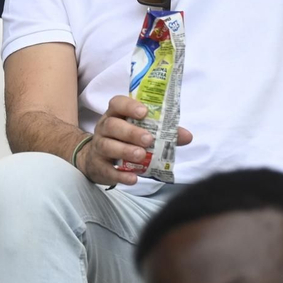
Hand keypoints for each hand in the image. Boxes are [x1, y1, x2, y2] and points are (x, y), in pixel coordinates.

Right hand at [80, 95, 194, 186]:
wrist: (95, 160)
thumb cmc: (123, 140)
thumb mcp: (140, 131)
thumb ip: (164, 132)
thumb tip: (187, 136)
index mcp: (115, 115)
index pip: (117, 104)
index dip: (129, 106)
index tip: (144, 112)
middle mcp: (104, 129)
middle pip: (112, 125)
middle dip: (130, 132)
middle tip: (148, 139)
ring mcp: (99, 147)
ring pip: (107, 146)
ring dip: (125, 150)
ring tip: (141, 156)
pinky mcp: (98, 166)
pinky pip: (107, 170)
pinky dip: (120, 175)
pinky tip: (134, 178)